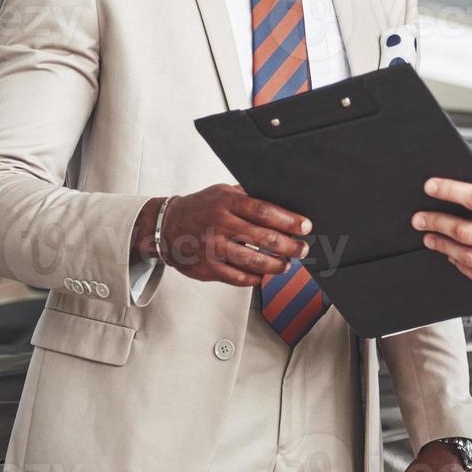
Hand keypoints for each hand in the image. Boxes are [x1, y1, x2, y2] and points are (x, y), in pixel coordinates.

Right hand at [130, 184, 309, 286]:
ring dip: (275, 265)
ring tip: (287, 265)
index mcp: (226, 202)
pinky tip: (264, 275)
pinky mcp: (206, 268)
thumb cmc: (202, 208)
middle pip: (263, 237)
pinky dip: (254, 278)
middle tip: (303, 249)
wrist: (165, 226)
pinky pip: (237, 277)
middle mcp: (219, 224)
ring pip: (252, 261)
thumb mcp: (223, 192)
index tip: (305, 226)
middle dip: (289, 246)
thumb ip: (248, 197)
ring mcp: (212, 248)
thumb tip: (284, 201)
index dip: (288, 220)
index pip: (264, 211)